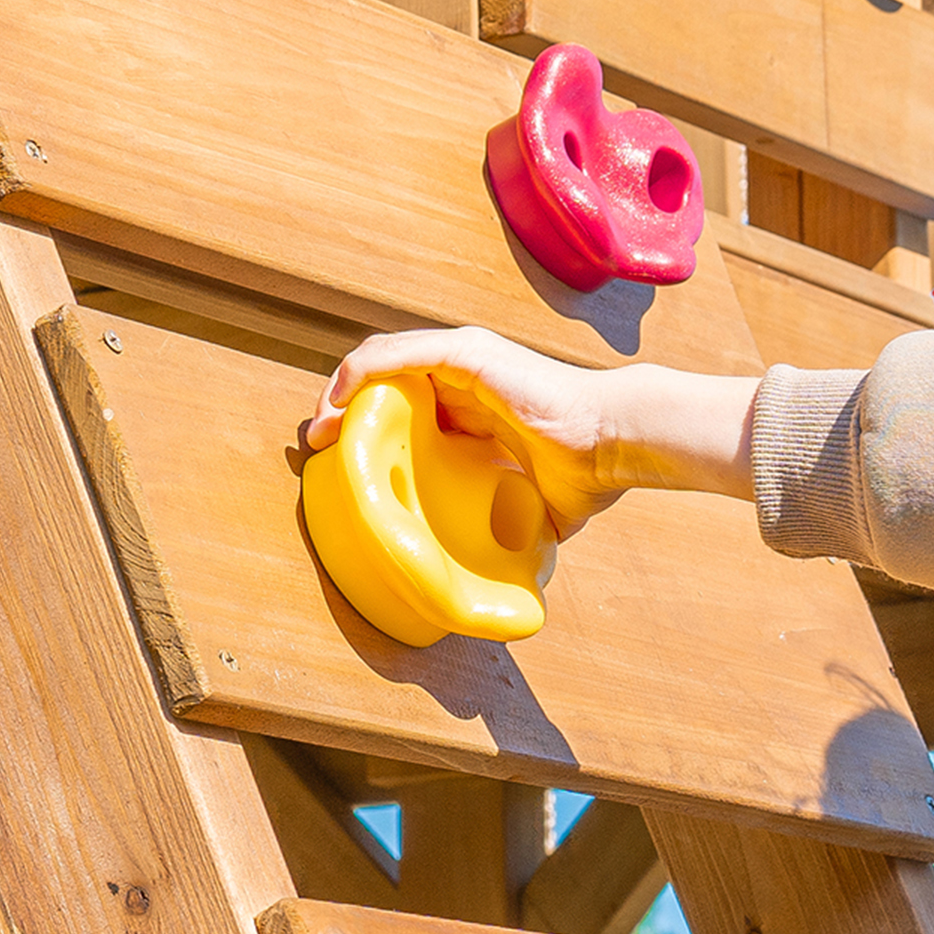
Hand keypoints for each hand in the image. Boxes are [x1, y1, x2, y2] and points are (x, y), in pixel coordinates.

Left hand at [304, 328, 758, 538]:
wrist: (614, 445)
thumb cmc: (584, 474)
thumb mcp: (533, 508)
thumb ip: (515, 529)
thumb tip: (511, 581)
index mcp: (477, 406)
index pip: (408, 405)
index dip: (370, 428)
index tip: (341, 462)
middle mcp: (465, 375)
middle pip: (386, 380)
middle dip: (345, 409)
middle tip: (319, 444)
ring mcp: (465, 359)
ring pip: (383, 361)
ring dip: (342, 391)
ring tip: (321, 427)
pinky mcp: (467, 353)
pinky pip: (398, 354)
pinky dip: (361, 373)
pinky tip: (339, 401)